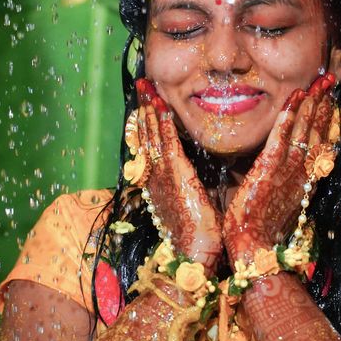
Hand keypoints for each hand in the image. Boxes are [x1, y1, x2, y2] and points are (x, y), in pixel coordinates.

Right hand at [135, 79, 221, 273]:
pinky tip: (161, 104)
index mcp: (160, 183)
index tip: (145, 104)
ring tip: (146, 86)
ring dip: (150, 108)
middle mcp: (156, 176)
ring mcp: (163, 174)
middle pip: (147, 135)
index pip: (150, 146)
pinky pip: (167, 141)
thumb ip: (190, 186)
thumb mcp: (190, 205)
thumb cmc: (199, 235)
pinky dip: (162, 122)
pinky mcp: (176, 175)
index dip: (147, 123)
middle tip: (141, 85)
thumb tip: (197, 174)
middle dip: (144, 109)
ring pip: (154, 134)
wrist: (195, 255)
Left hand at [222, 72, 336, 263]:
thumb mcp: (279, 205)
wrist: (254, 252)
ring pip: (304, 130)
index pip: (321, 145)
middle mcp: (302, 173)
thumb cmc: (261, 232)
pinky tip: (296, 96)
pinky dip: (290, 114)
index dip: (326, 122)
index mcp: (305, 182)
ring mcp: (288, 170)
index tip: (331, 102)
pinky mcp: (270, 168)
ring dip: (312, 104)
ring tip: (318, 83)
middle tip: (329, 82)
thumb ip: (282, 185)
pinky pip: (282, 135)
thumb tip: (276, 170)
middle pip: (318, 133)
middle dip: (324, 106)